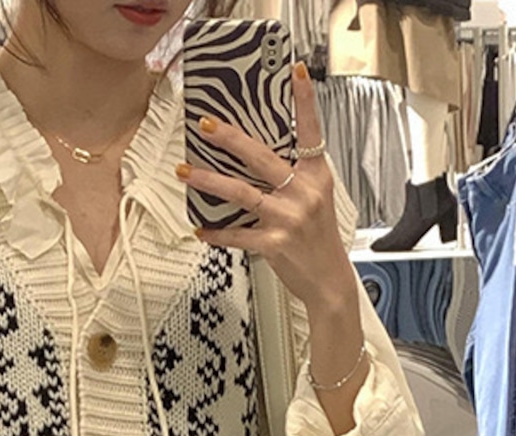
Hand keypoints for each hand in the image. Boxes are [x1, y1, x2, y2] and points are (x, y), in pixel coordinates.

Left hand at [177, 62, 355, 316]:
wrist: (330, 282)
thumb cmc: (320, 241)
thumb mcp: (316, 200)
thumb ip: (293, 177)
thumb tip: (255, 157)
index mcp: (315, 176)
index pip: (311, 132)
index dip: (304, 101)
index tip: (297, 73)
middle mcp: (303, 193)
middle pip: (261, 157)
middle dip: (229, 138)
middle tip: (206, 124)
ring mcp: (288, 218)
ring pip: (241, 193)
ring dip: (208, 180)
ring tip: (185, 171)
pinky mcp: (274, 244)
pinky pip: (237, 235)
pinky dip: (216, 234)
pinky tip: (200, 230)